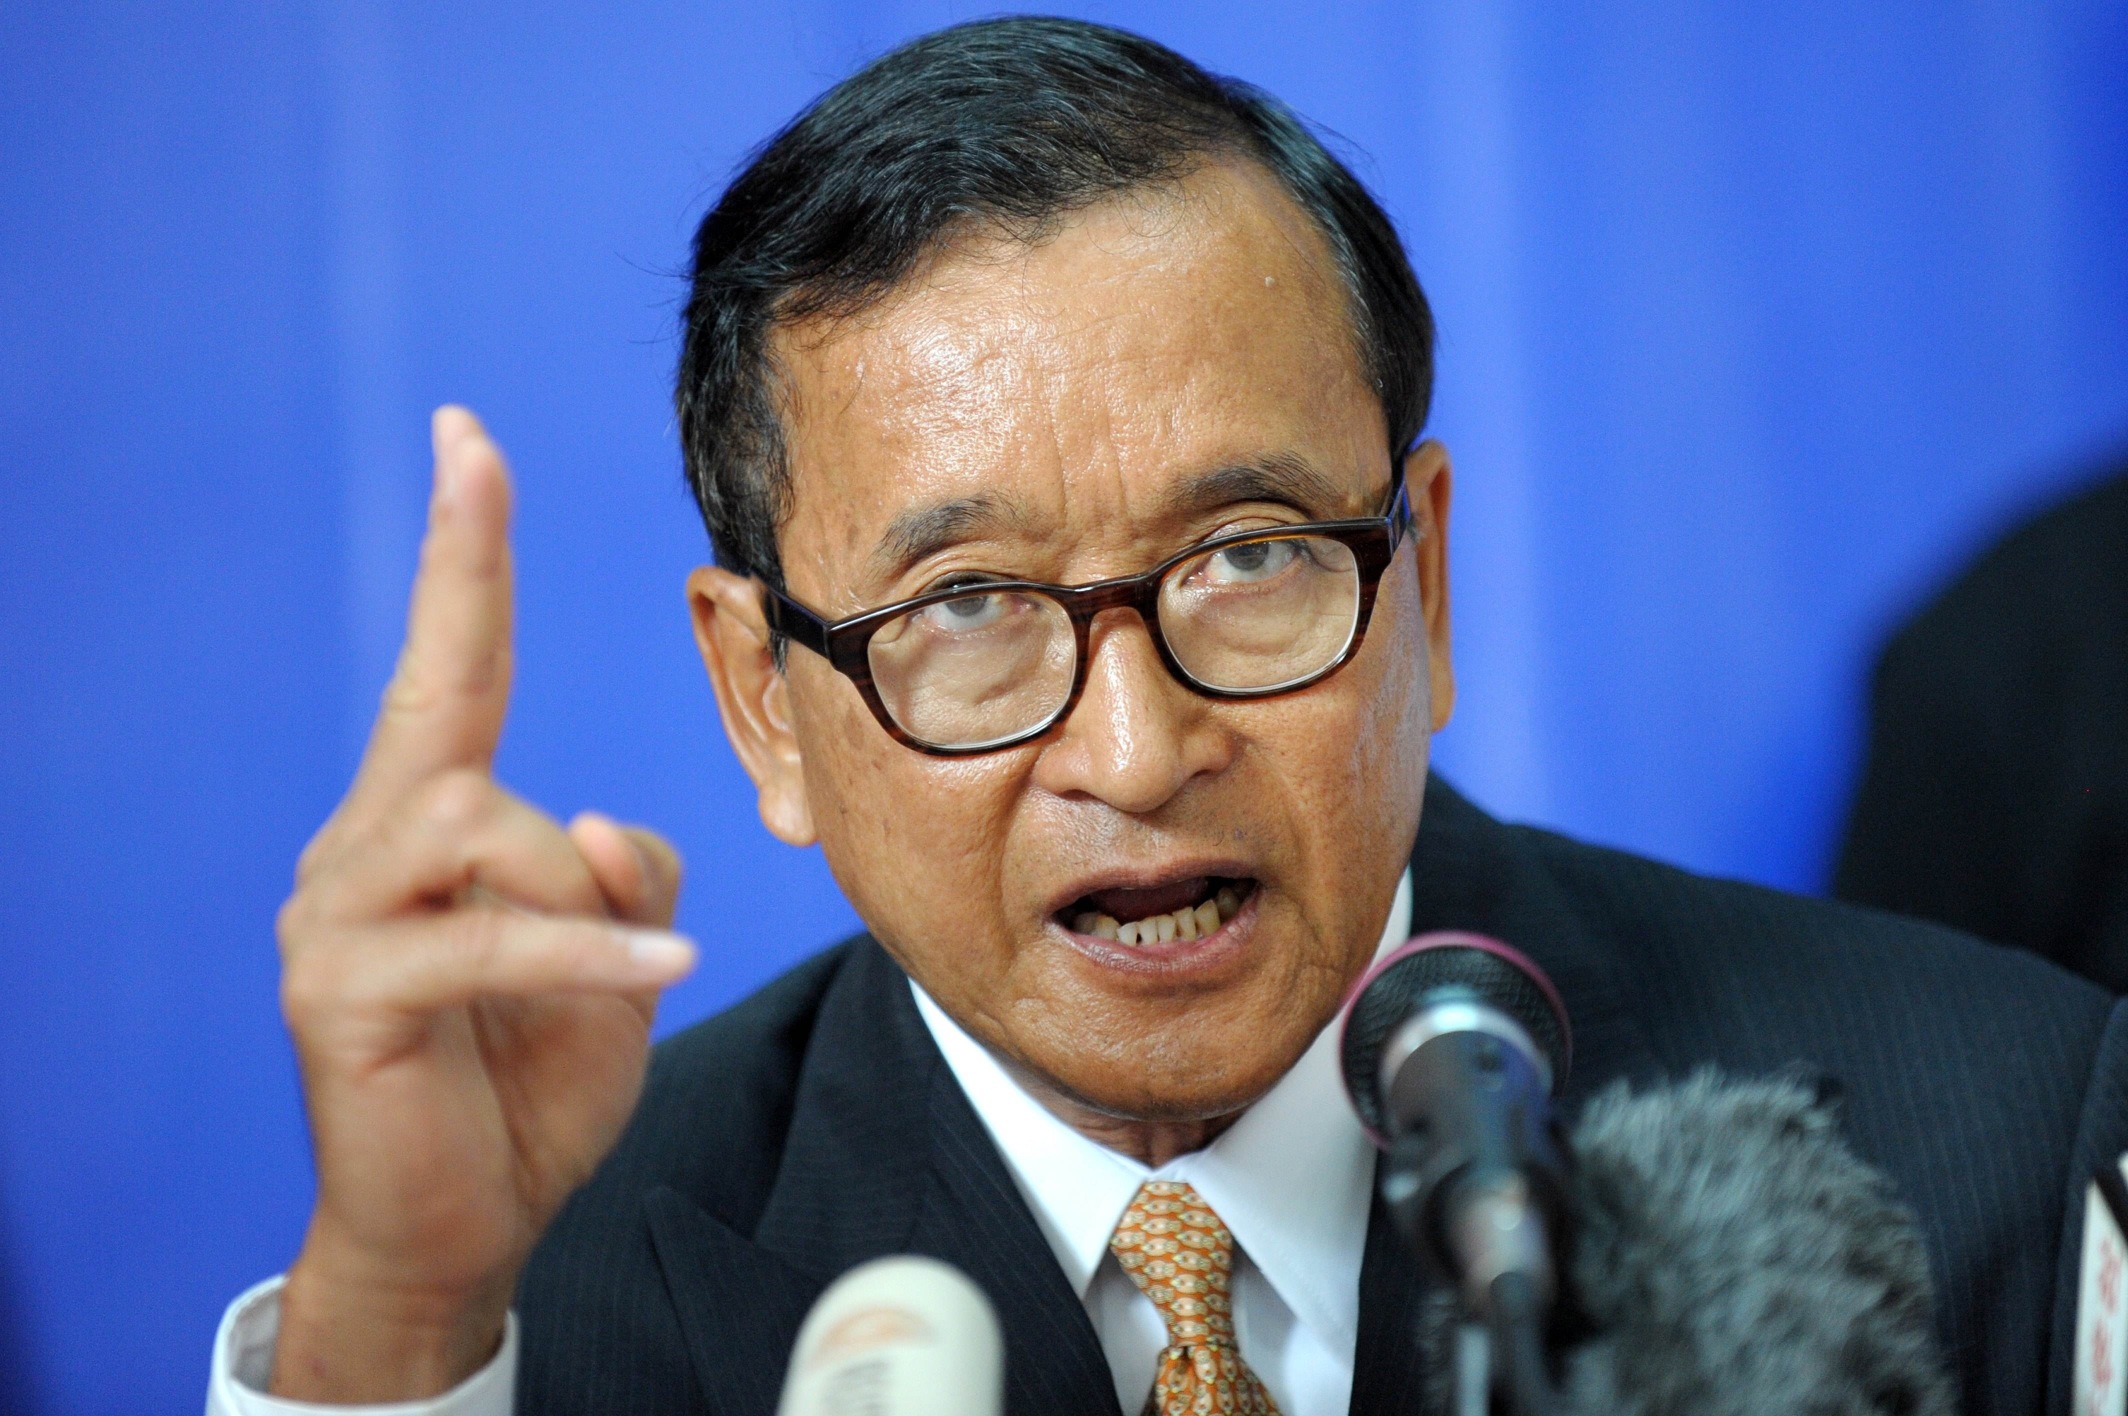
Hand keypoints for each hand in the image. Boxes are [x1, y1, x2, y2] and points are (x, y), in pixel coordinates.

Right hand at [267, 408, 695, 1400]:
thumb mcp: (616, 950)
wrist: (464, 1221)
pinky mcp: (341, 995)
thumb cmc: (535, 1070)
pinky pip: (478, 937)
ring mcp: (336, 918)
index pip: (445, 667)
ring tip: (625, 961)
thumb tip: (593, 819)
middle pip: (443, 718)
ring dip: (570, 887)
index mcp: (428, 822)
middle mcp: (362, 848)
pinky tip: (655, 971)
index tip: (469, 438)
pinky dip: (579, 952)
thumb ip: (621, 870)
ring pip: (469, 818)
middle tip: (531, 637)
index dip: (461, 554)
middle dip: (486, 640)